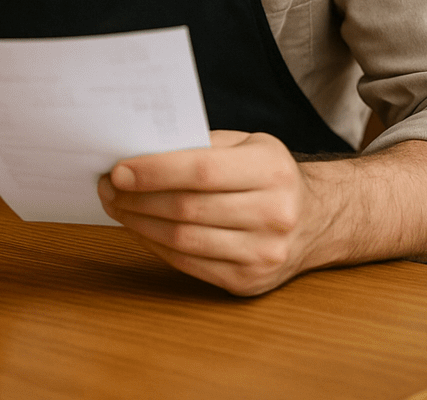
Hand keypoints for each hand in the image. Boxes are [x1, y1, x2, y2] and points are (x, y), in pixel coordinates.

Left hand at [97, 129, 333, 295]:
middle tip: (107, 187)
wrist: (319, 220)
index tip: (117, 170)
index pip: (200, 170)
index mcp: (272, 170)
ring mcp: (264, 254)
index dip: (153, 172)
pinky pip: (188, 264)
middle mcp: (275, 214)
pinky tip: (140, 227)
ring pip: (182, 240)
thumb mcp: (248, 144)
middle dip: (136, 198)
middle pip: (186, 208)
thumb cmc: (269, 175)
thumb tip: (138, 150)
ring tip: (116, 206)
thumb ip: (200, 144)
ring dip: (138, 223)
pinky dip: (155, 245)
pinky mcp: (250, 282)